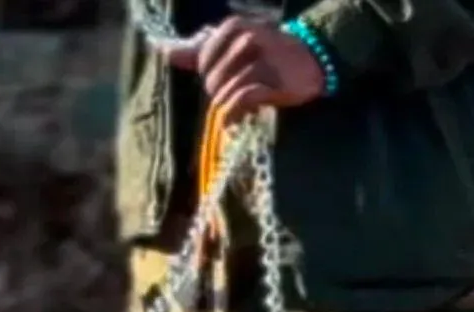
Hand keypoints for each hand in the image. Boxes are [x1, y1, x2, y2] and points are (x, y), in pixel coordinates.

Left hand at [167, 17, 325, 119]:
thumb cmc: (265, 55)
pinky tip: (232, 122)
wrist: (308, 61)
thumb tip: (165, 51)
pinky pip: (240, 101)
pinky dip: (233, 115)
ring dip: (228, 106)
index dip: (209, 76)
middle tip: (235, 94)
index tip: (224, 79)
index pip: (203, 61)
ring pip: (225, 92)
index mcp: (233, 27)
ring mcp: (260, 61)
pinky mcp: (271, 83)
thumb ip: (198, 50)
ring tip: (238, 107)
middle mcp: (246, 39)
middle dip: (219, 92)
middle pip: (212, 78)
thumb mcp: (231, 47)